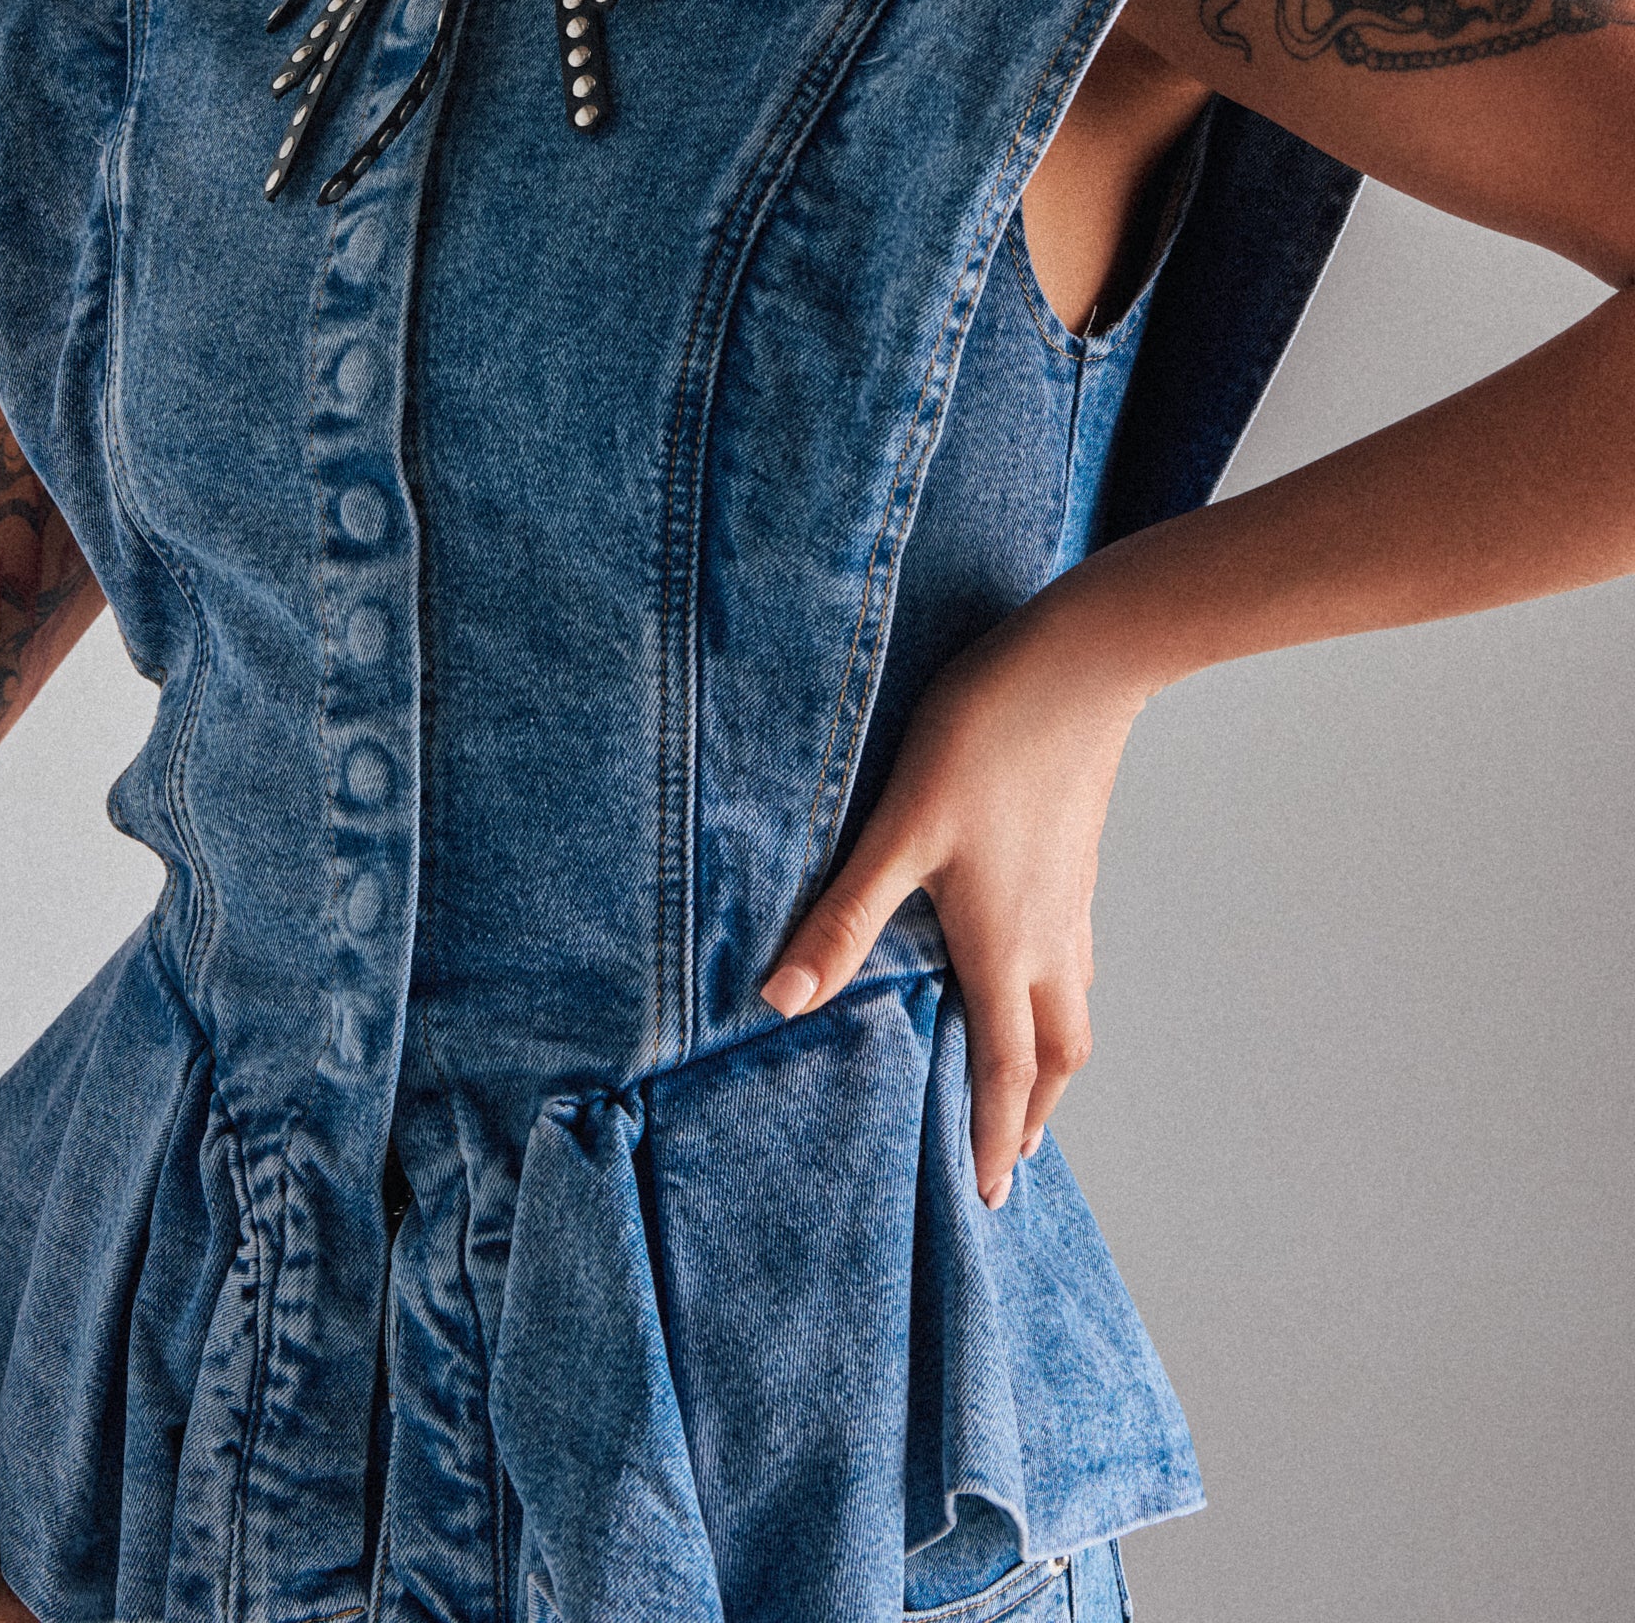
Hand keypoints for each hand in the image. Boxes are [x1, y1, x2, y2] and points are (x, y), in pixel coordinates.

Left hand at [759, 591, 1141, 1207]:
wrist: (1081, 665)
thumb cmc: (984, 739)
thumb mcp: (901, 830)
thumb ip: (844, 918)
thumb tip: (780, 1003)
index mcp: (1005, 947)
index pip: (1006, 1069)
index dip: (995, 1135)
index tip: (992, 1196)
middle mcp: (1051, 939)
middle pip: (1058, 1054)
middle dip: (1035, 1111)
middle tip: (1012, 1156)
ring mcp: (1072, 900)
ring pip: (1073, 1007)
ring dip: (1051, 1059)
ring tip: (1025, 1081)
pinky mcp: (1077, 861)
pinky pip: (1073, 959)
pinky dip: (1056, 997)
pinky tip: (1027, 967)